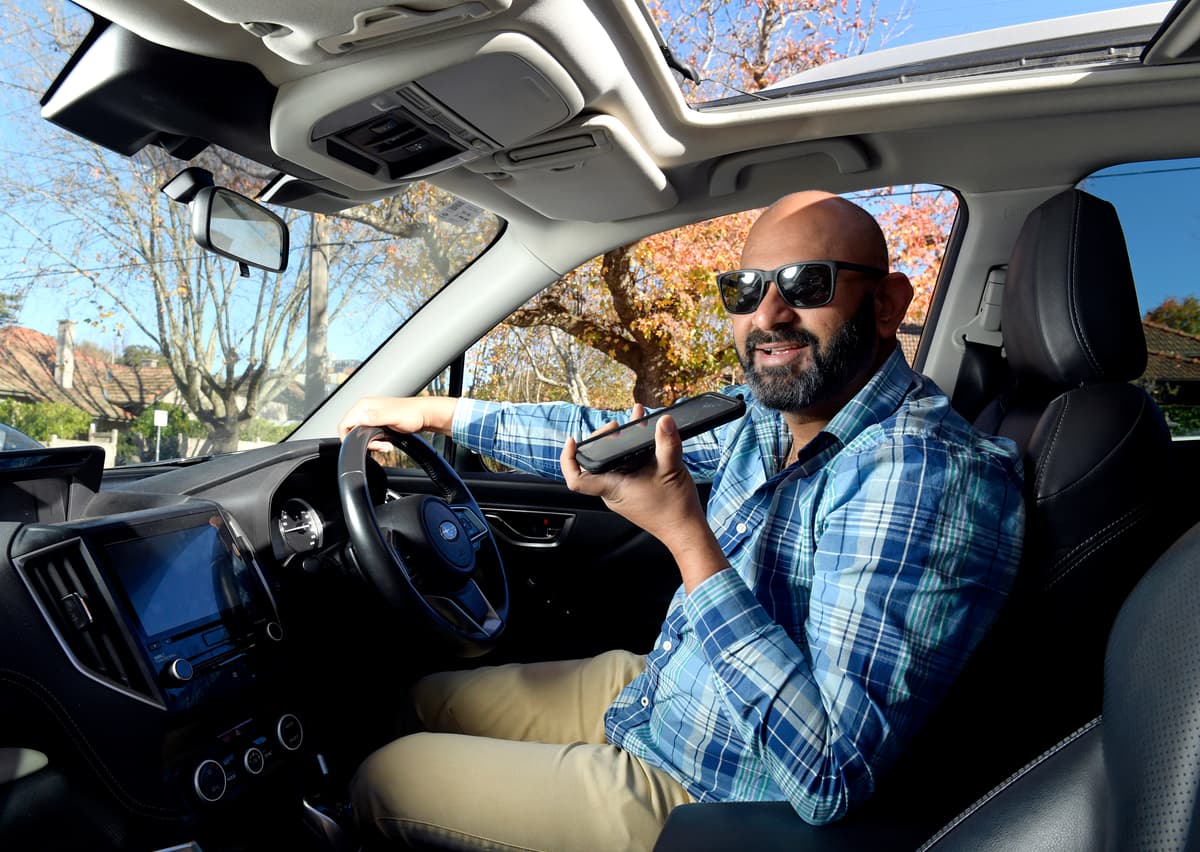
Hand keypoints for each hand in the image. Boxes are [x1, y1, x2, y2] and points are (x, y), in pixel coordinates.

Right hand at [337, 396, 457, 451]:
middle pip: (352, 432)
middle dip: (364, 443)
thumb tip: (359, 418)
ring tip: (386, 445)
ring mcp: (371, 417)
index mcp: (364, 406)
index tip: (362, 446)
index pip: (344, 424)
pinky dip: (376, 443)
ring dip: (372, 444)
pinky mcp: (378, 424)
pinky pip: (370, 437)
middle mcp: (365, 410)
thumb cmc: (413, 414)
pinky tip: (387, 443)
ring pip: (361, 436)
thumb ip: (375, 418)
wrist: (425, 416)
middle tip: (379, 446)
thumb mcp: (393, 417)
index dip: (349, 438)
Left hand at [560, 406, 728, 592]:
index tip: (572, 440)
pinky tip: (647, 434)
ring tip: (630, 422)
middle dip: (602, 440)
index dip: (568, 459)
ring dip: (620, 442)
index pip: (576, 479)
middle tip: (615, 427)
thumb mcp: (671, 470)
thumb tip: (664, 422)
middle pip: (595, 463)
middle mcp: (613, 490)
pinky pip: (628, 465)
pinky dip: (634, 449)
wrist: (686, 530)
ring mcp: (624, 490)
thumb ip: (667, 443)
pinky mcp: (635, 488)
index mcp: (613, 488)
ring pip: (614, 462)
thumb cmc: (674, 509)